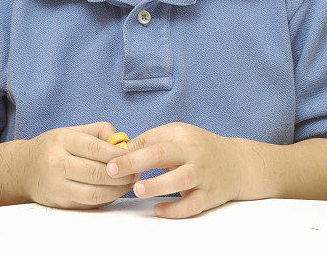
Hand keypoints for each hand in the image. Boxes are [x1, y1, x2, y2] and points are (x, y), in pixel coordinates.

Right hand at [24, 122, 141, 209]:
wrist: (24, 168)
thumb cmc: (54, 147)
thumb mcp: (72, 131)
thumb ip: (99, 131)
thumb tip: (122, 141)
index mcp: (62, 140)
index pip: (95, 148)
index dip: (118, 155)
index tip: (133, 157)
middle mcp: (57, 163)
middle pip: (97, 173)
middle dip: (122, 175)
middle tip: (137, 173)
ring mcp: (58, 186)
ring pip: (95, 193)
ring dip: (118, 191)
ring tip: (129, 184)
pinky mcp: (61, 203)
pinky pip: (89, 204)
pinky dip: (106, 199)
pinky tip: (114, 192)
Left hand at [106, 122, 241, 218]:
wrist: (236, 163)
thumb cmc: (198, 148)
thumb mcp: (177, 135)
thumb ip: (151, 141)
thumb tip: (121, 150)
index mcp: (180, 135)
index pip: (151, 139)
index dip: (130, 150)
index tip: (109, 159)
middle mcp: (192, 152)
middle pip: (162, 154)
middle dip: (135, 161)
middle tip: (113, 170)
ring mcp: (202, 174)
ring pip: (180, 179)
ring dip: (157, 185)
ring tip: (137, 190)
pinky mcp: (210, 195)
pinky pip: (192, 204)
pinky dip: (175, 209)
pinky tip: (158, 210)